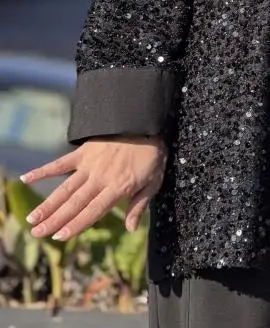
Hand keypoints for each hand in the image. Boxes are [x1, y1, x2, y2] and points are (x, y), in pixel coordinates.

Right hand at [21, 135, 166, 240]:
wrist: (146, 122)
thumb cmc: (152, 154)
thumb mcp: (154, 181)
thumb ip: (139, 205)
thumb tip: (130, 228)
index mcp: (117, 188)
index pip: (93, 212)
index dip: (76, 226)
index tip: (59, 238)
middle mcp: (100, 178)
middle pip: (74, 204)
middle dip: (54, 221)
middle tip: (36, 234)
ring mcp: (90, 164)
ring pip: (65, 188)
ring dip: (48, 204)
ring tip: (32, 219)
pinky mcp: (84, 151)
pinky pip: (61, 163)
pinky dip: (43, 170)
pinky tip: (26, 178)